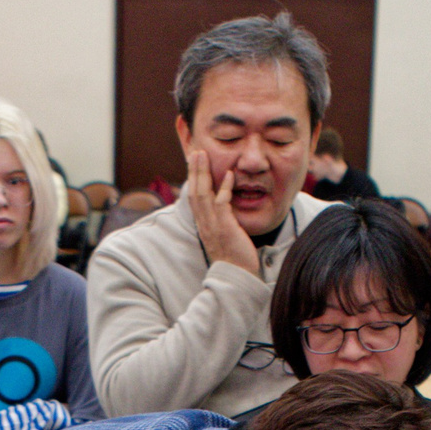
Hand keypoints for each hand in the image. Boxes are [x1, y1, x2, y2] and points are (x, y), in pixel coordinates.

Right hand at [181, 150, 260, 277]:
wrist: (237, 277)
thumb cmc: (234, 258)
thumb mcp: (223, 237)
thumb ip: (222, 221)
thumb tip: (224, 209)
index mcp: (203, 225)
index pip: (194, 198)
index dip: (193, 180)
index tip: (194, 164)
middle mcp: (204, 224)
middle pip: (194, 192)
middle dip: (194, 171)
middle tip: (195, 152)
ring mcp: (213, 226)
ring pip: (203, 195)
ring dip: (203, 174)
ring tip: (203, 156)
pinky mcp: (225, 228)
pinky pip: (222, 204)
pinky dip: (224, 188)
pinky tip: (229, 175)